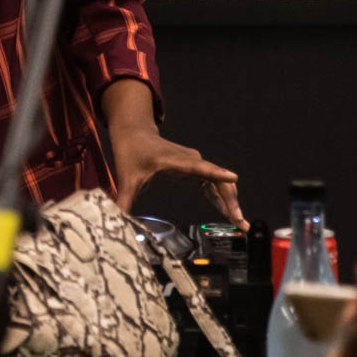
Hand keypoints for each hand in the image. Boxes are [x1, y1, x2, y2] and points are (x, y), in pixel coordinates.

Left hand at [111, 129, 246, 230]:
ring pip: (219, 183)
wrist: (135, 133)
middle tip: (240, 222)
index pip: (198, 168)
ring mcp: (195, 164)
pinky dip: (222, 199)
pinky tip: (229, 214)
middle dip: (230, 200)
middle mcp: (190, 160)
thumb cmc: (131, 152)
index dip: (215, 174)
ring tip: (240, 224)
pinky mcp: (195, 170)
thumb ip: (123, 200)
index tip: (233, 178)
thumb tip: (115, 219)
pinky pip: (213, 185)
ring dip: (230, 202)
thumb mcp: (126, 177)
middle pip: (216, 179)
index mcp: (174, 161)